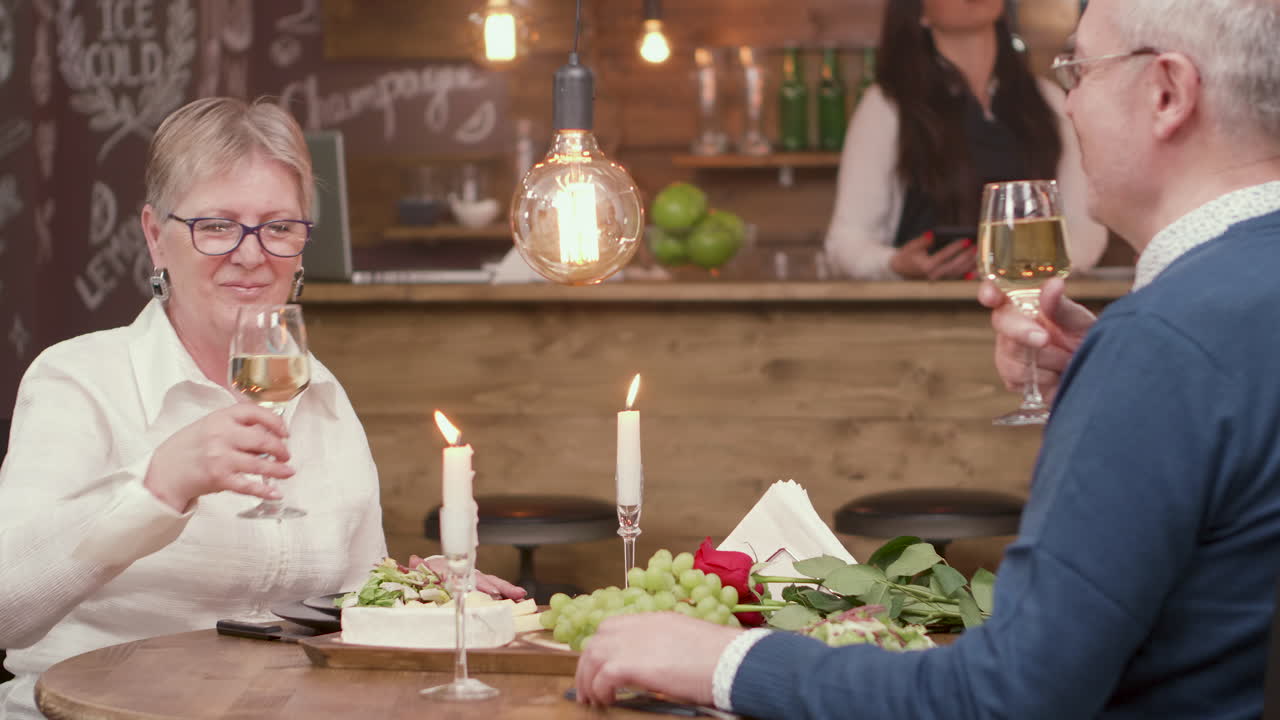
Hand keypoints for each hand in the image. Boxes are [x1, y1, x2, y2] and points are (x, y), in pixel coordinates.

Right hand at [144, 404, 293, 511]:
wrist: (165, 471)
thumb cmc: (189, 447)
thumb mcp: (210, 426)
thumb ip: (235, 425)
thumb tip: (268, 432)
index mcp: (220, 418)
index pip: (254, 412)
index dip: (275, 421)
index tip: (285, 432)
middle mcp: (221, 435)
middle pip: (262, 439)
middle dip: (280, 448)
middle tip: (286, 454)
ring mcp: (221, 457)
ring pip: (260, 464)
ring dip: (279, 469)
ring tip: (288, 472)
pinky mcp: (219, 478)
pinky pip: (248, 486)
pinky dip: (265, 491)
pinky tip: (276, 493)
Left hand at [411, 554, 526, 599]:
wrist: (435, 568)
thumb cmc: (430, 571)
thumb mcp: (423, 570)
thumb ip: (419, 567)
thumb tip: (414, 560)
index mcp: (458, 572)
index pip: (471, 578)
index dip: (483, 585)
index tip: (492, 591)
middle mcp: (469, 574)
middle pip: (488, 580)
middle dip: (502, 587)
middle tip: (516, 595)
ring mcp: (476, 579)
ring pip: (494, 583)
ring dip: (508, 590)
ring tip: (522, 596)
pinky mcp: (480, 585)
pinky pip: (495, 588)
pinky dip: (506, 593)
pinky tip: (518, 600)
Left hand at [574, 612, 741, 707]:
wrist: (730, 660)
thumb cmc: (722, 655)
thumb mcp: (691, 641)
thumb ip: (669, 646)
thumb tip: (663, 664)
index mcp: (655, 619)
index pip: (615, 625)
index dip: (604, 645)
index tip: (602, 663)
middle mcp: (639, 626)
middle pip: (598, 638)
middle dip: (589, 662)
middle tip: (590, 684)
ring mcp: (632, 643)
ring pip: (592, 655)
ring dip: (588, 678)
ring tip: (593, 698)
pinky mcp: (629, 664)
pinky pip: (601, 677)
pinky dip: (599, 689)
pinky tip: (607, 701)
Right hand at [889, 231, 975, 280]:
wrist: (901, 270)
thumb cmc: (907, 256)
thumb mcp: (912, 246)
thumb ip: (924, 241)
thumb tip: (933, 234)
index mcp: (925, 266)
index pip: (944, 255)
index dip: (956, 247)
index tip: (966, 240)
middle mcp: (933, 275)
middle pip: (954, 265)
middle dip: (967, 255)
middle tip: (977, 245)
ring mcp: (939, 279)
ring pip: (958, 272)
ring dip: (970, 263)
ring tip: (980, 253)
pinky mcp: (943, 280)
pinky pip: (958, 277)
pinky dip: (969, 273)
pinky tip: (977, 269)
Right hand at [978, 276, 1095, 401]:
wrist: (1096, 372)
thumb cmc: (1086, 340)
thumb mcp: (1079, 320)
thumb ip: (1060, 307)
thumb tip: (1053, 284)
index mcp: (1025, 302)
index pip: (998, 290)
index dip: (990, 291)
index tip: (991, 298)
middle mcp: (1012, 324)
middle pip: (1003, 324)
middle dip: (1023, 333)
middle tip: (1045, 339)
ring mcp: (1008, 352)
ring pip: (1010, 355)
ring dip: (1045, 361)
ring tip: (1067, 359)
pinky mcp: (1011, 378)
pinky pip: (1017, 379)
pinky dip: (1043, 379)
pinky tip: (1057, 375)